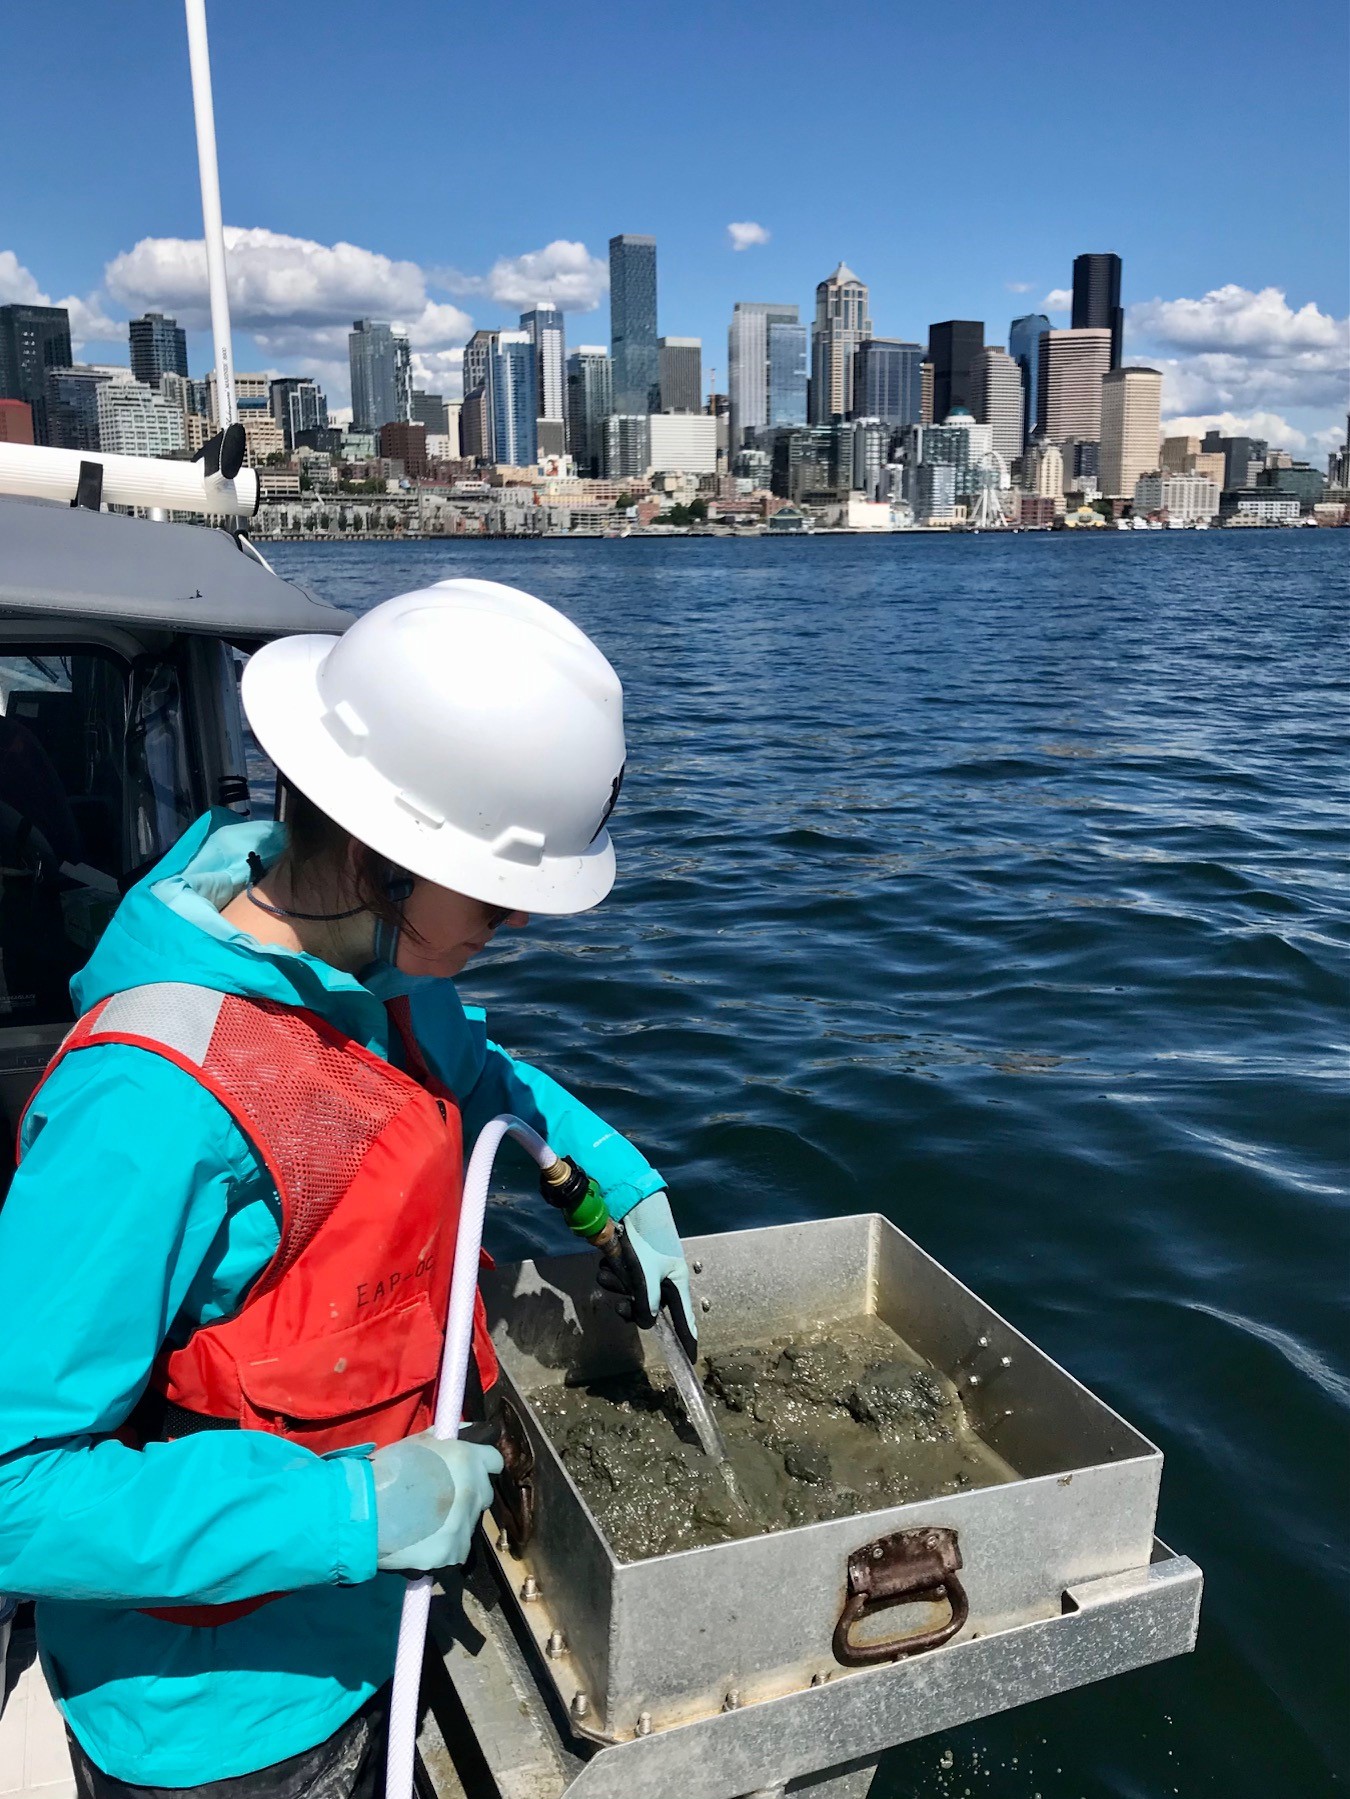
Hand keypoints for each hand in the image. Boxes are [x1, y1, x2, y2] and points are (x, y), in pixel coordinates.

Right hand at [371, 1432, 503, 1572]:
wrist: (364, 1510)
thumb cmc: (388, 1469)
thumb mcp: (419, 1442)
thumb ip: (446, 1441)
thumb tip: (466, 1434)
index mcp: (468, 1459)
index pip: (494, 1461)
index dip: (479, 1465)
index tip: (466, 1472)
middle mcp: (473, 1491)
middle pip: (484, 1494)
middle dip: (468, 1496)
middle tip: (441, 1500)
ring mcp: (464, 1524)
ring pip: (468, 1525)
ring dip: (454, 1524)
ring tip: (424, 1526)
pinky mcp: (453, 1552)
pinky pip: (455, 1551)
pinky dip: (443, 1549)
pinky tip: (421, 1543)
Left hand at [596, 1190, 697, 1357]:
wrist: (628, 1208)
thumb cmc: (646, 1241)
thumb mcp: (648, 1276)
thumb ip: (648, 1303)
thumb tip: (648, 1323)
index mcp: (675, 1280)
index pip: (684, 1316)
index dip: (687, 1337)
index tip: (691, 1358)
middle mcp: (661, 1278)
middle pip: (646, 1307)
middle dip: (630, 1305)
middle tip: (621, 1306)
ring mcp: (643, 1270)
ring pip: (626, 1292)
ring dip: (617, 1284)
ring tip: (615, 1269)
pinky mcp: (627, 1262)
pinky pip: (615, 1278)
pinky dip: (610, 1271)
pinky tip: (609, 1260)